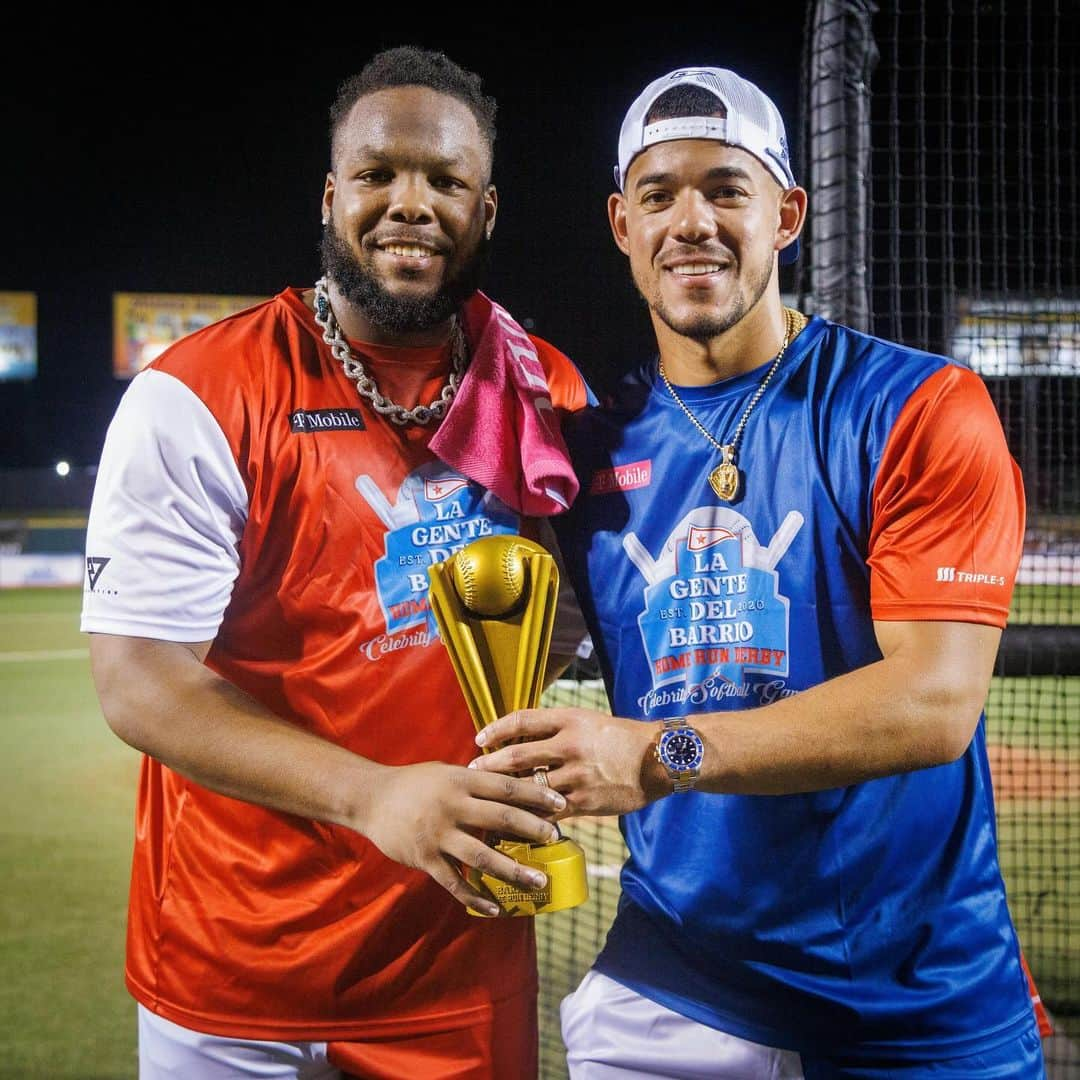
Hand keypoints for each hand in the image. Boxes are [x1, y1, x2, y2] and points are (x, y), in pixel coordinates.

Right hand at [361, 761, 566, 916]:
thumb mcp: (446, 772)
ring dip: (513, 870)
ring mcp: (438, 834)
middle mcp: (452, 806)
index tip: (561, 802)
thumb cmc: (414, 783)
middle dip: (533, 829)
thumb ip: (475, 782)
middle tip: (557, 839)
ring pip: (483, 855)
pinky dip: (475, 897)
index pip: (506, 786)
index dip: (535, 794)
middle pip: (502, 817)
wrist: (370, 798)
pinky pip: (454, 882)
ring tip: (538, 881)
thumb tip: (512, 788)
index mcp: (460, 780)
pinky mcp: (424, 859)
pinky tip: (495, 907)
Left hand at [471, 708, 660, 816]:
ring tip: (485, 801)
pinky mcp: (585, 802)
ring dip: (504, 795)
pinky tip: (514, 823)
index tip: (479, 738)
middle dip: (490, 765)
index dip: (497, 729)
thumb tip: (521, 736)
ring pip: (529, 787)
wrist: (658, 758)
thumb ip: (557, 728)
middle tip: (471, 772)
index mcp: (569, 720)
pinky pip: (548, 812)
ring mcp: (576, 775)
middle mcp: (569, 745)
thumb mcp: (588, 720)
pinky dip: (529, 818)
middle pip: (517, 755)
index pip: (522, 720)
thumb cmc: (619, 737)